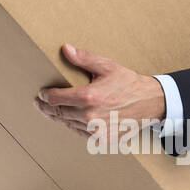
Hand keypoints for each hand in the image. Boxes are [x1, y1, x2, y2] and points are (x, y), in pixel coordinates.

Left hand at [34, 44, 166, 144]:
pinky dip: (73, 126)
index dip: (45, 96)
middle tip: (39, 104)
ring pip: (68, 124)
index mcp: (88, 97)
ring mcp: (96, 131)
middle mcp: (90, 117)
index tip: (41, 94)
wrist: (150, 103)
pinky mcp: (102, 140)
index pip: (56, 99)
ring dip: (59, 118)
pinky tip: (69, 120)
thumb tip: (65, 49)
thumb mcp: (107, 66)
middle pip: (59, 113)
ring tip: (51, 112)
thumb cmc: (128, 83)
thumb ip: (84, 59)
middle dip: (47, 108)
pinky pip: (80, 133)